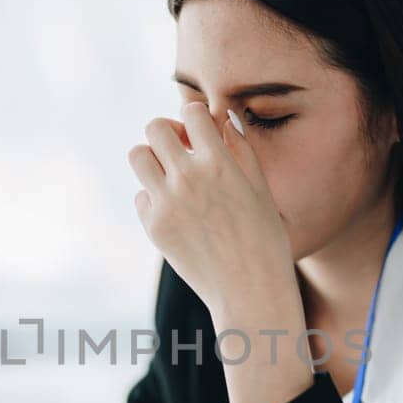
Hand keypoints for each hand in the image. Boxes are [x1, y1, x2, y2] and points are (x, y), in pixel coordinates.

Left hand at [128, 101, 296, 319]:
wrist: (249, 291)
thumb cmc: (264, 240)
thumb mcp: (261, 189)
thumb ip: (240, 150)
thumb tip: (223, 121)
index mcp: (219, 163)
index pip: (191, 111)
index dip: (196, 118)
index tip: (203, 134)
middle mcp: (187, 178)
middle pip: (154, 128)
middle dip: (168, 133)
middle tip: (183, 151)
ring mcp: (165, 203)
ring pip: (138, 156)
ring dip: (154, 159)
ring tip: (173, 176)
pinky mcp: (153, 226)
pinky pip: (141, 196)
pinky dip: (154, 198)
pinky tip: (177, 212)